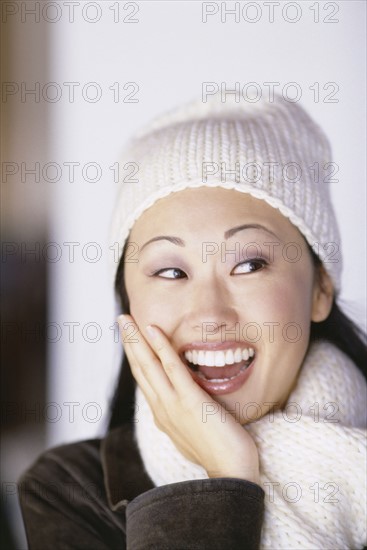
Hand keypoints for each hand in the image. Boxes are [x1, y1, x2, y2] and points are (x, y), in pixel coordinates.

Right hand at [118, 314, 259, 484]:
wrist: (231, 475)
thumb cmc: (219, 454)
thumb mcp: (192, 432)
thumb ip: (183, 416)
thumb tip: (183, 405)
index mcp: (163, 414)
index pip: (145, 379)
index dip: (136, 356)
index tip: (131, 338)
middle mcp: (161, 408)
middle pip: (140, 368)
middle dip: (129, 342)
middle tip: (121, 320)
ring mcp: (172, 405)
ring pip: (148, 365)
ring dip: (136, 339)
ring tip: (127, 319)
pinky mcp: (189, 401)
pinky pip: (172, 368)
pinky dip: (160, 346)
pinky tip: (152, 329)